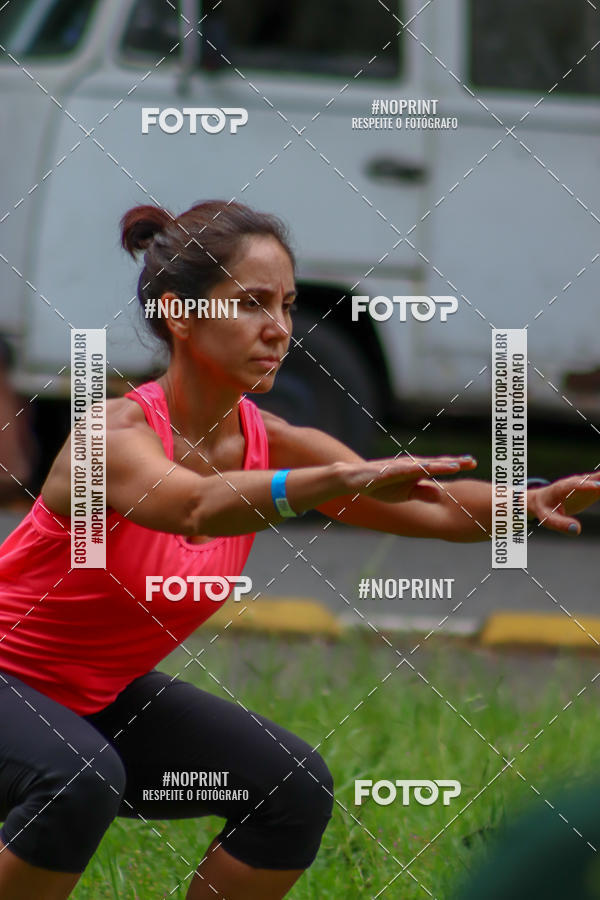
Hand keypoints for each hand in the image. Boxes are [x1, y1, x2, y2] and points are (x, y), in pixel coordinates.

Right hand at [343, 455, 476, 503]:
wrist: (354, 479)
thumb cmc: (380, 485)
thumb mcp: (405, 493)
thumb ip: (423, 492)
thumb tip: (441, 493)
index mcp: (416, 471)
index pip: (440, 467)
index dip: (456, 464)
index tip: (473, 463)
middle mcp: (411, 465)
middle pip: (436, 463)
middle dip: (454, 462)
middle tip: (472, 461)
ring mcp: (399, 466)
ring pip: (423, 465)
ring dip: (439, 465)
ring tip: (456, 465)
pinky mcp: (388, 470)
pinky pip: (404, 470)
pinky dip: (416, 468)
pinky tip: (426, 468)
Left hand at [529, 474, 599, 534]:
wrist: (543, 499)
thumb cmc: (545, 509)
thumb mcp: (548, 519)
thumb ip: (560, 524)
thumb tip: (576, 530)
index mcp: (562, 488)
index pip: (575, 485)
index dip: (587, 485)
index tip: (598, 486)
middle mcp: (576, 482)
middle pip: (592, 478)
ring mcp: (585, 483)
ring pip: (599, 479)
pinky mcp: (592, 487)